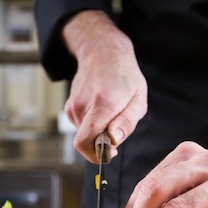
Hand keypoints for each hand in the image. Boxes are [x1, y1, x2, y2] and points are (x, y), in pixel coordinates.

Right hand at [62, 11, 147, 162]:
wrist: (103, 52)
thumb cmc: (125, 75)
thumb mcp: (138, 100)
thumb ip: (127, 123)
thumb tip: (114, 141)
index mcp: (102, 105)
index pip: (86, 142)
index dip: (98, 154)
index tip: (112, 151)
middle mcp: (83, 106)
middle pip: (86, 143)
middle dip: (101, 145)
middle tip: (116, 130)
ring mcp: (73, 106)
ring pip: (84, 136)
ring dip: (98, 133)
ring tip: (111, 114)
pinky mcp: (69, 107)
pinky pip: (81, 127)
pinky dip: (92, 125)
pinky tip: (101, 109)